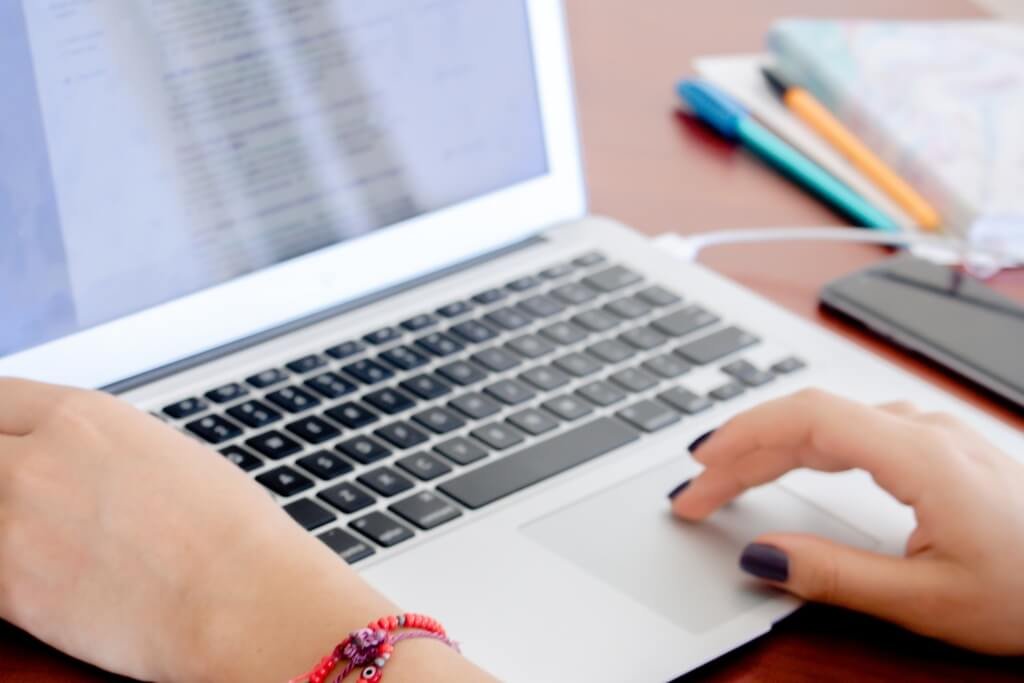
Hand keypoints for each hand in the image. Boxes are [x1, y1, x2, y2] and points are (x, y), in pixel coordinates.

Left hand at [0, 379, 487, 681]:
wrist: (240, 597)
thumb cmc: (229, 531)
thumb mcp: (167, 455)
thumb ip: (102, 448)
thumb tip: (82, 460)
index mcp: (83, 416)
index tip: (6, 446)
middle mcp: (38, 459)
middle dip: (0, 474)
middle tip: (24, 499)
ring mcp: (15, 521)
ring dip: (3, 522)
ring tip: (45, 543)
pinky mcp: (7, 587)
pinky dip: (7, 574)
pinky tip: (46, 581)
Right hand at [670, 389, 1023, 653]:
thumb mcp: (926, 602)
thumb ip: (835, 575)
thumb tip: (759, 555)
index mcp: (921, 456)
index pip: (808, 419)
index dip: (743, 435)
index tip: (700, 466)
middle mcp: (925, 432)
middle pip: (810, 418)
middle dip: (743, 450)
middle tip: (697, 492)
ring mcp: (935, 435)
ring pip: (830, 422)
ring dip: (771, 446)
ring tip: (728, 480)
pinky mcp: (939, 449)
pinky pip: (854, 430)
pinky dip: (806, 446)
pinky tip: (793, 463)